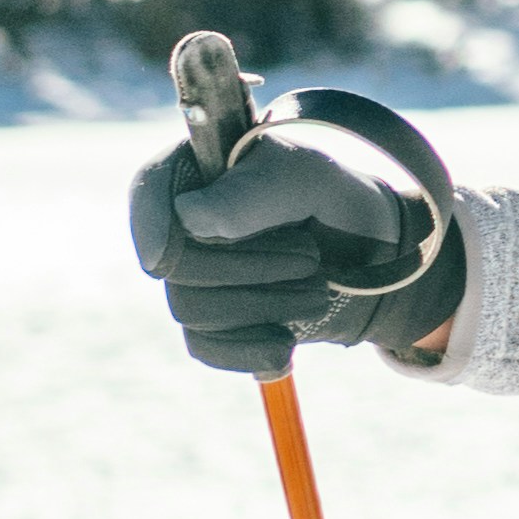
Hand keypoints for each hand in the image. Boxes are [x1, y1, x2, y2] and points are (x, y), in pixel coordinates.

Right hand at [128, 102, 460, 374]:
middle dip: (249, 269)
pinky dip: (249, 348)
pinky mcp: (213, 320)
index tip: (160, 260)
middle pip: (176, 263)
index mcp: (196, 169)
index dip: (149, 222)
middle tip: (312, 257)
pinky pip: (206, 347)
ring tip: (318, 287)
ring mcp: (194, 275)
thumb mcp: (307, 178)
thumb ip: (254, 192)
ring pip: (192, 309)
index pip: (151, 188)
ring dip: (263, 304)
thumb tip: (190, 217)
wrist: (368, 249)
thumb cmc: (332, 195)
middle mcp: (183, 223)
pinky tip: (286, 342)